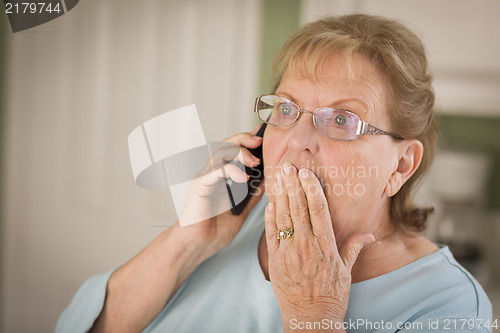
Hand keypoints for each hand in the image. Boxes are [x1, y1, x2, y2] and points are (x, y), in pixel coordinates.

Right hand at [172, 124, 264, 256]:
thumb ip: (253, 195)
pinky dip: (230, 170)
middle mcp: (213, 173)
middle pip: (226, 144)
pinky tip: (243, 177)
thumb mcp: (242, 210)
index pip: (234, 150)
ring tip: (254, 161)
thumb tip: (269, 180)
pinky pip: (215, 171)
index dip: (248, 140)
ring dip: (238, 152)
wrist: (198, 246)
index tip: (264, 135)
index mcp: (223, 176)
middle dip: (244, 139)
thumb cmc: (215, 229)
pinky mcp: (200, 186)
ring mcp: (205, 178)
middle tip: (259, 143)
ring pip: (220, 152)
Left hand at [264, 163, 373, 330]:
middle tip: (288, 167)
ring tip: (278, 178)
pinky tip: (269, 204)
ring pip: (284, 218)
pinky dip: (270, 218)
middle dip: (293, 185)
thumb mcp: (346, 272)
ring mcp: (289, 253)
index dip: (311, 189)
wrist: (310, 320)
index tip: (306, 173)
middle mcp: (307, 246)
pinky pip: (272, 235)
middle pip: (299, 209)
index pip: (318, 210)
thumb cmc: (331, 296)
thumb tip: (369, 235)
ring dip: (280, 196)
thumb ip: (353, 249)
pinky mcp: (276, 261)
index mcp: (325, 245)